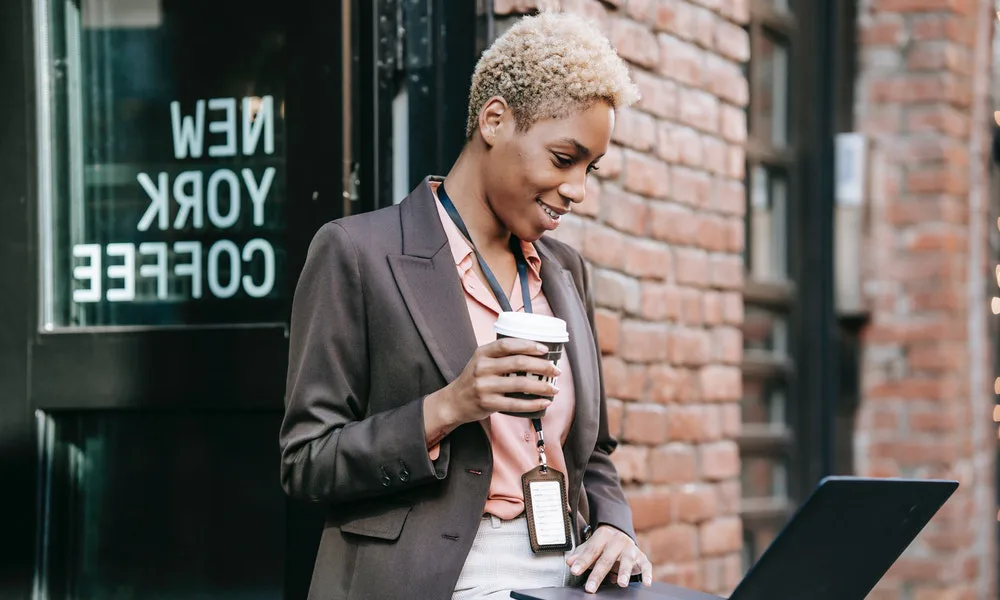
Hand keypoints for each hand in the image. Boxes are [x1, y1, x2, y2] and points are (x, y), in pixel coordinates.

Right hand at [425, 337, 559, 433]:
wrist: (454, 402)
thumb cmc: (474, 379)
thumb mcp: (481, 361)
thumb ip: (501, 356)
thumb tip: (534, 352)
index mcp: (482, 353)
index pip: (507, 344)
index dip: (528, 345)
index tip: (544, 349)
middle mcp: (482, 368)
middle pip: (517, 363)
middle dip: (541, 366)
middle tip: (556, 370)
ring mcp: (484, 386)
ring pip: (520, 384)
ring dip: (541, 386)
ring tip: (554, 388)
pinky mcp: (488, 404)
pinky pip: (515, 404)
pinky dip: (533, 404)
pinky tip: (544, 402)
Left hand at [566, 525, 651, 593]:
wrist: (621, 538)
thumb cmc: (603, 546)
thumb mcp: (590, 548)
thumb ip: (580, 555)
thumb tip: (569, 562)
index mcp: (604, 535)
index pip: (591, 550)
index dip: (582, 561)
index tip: (574, 570)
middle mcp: (618, 540)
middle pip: (606, 559)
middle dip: (597, 574)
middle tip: (590, 587)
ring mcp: (631, 549)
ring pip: (627, 560)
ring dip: (624, 572)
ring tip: (621, 583)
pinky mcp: (642, 558)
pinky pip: (646, 566)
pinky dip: (647, 574)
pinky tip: (646, 583)